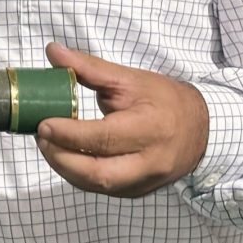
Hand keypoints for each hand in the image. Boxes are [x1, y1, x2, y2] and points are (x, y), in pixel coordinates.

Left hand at [35, 42, 208, 197]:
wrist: (201, 128)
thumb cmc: (163, 99)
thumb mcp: (128, 77)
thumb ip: (88, 67)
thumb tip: (52, 51)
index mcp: (151, 129)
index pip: (105, 138)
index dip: (70, 134)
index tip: (43, 123)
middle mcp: (151, 162)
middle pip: (101, 174)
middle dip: (63, 159)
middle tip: (40, 137)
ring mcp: (147, 182)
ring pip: (99, 186)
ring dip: (66, 169)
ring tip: (47, 145)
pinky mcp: (140, 191)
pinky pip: (104, 189)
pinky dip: (79, 176)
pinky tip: (64, 156)